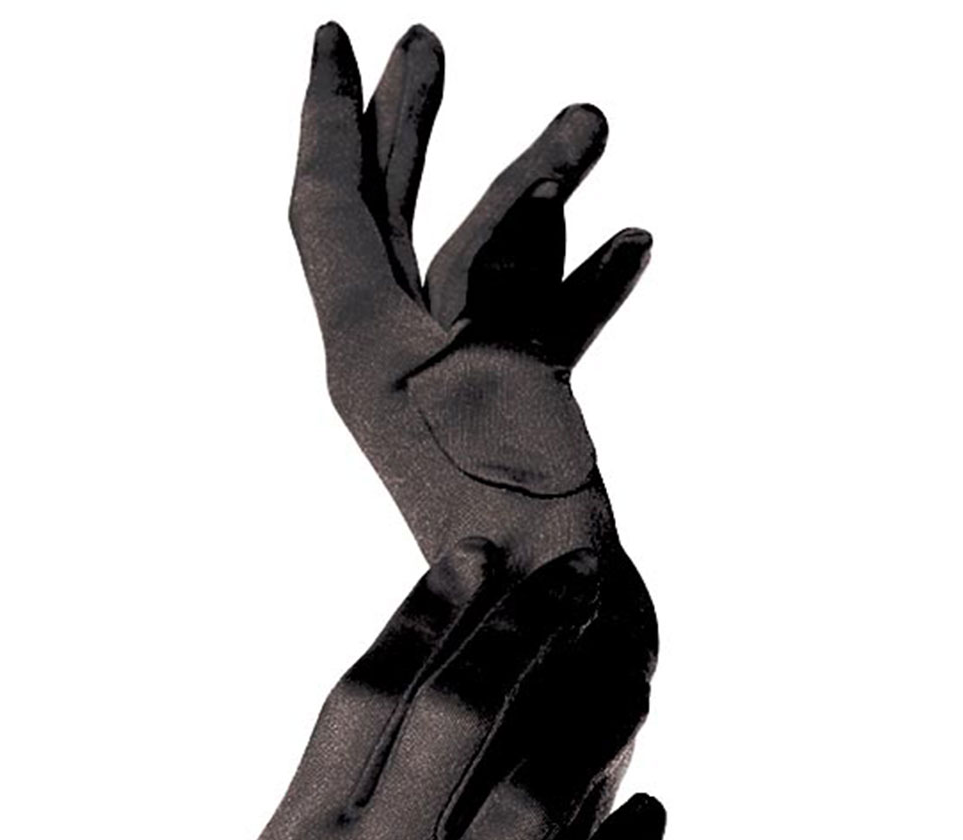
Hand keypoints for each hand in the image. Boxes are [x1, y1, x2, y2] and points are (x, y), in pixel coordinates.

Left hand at [290, 22, 654, 597]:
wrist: (555, 655)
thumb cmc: (520, 535)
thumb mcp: (509, 381)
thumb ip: (513, 281)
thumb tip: (540, 203)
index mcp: (367, 355)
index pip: (329, 209)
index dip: (331, 119)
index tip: (335, 38)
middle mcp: (398, 370)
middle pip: (389, 221)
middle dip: (410, 129)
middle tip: (425, 42)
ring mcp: (458, 400)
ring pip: (481, 265)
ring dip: (535, 192)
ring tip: (593, 120)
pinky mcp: (516, 430)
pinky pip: (539, 329)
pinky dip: (578, 282)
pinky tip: (632, 242)